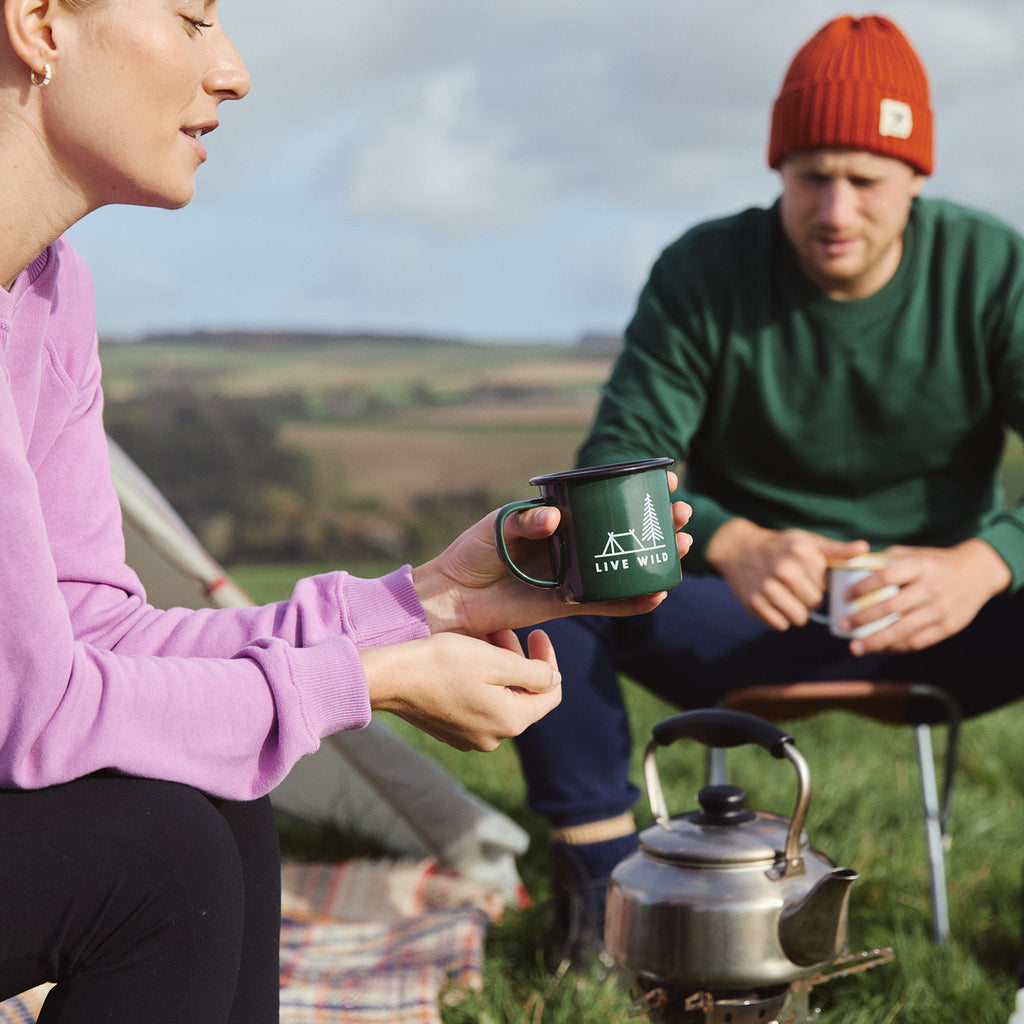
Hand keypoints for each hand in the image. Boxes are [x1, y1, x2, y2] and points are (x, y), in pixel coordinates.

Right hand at [360, 629, 560, 750]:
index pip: (550, 693)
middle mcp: (493, 737)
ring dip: (498, 666)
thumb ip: (534, 674)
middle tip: (501, 630)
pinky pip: (477, 703)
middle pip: (523, 694)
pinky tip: (465, 658)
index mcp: (511, 721)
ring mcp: (470, 736)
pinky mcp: (450, 730)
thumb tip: (554, 681)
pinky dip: (480, 680)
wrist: (390, 679)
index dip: (549, 660)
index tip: (538, 634)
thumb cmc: (442, 664)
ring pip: (499, 696)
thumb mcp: (496, 661)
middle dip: (518, 659)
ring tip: (482, 638)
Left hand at [411, 472, 691, 636]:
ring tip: (683, 547)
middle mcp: (572, 545)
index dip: (636, 491)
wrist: (453, 596)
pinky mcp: (568, 604)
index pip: (604, 500)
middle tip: (683, 515)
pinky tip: (658, 593)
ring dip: (656, 557)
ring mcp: (574, 574)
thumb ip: (526, 520)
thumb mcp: (497, 527)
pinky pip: (607, 603)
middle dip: (658, 523)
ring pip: (624, 566)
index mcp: (559, 518)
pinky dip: (633, 601)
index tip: (666, 482)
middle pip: (624, 532)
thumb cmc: (471, 553)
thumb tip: (556, 518)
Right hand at [706, 518, 869, 629]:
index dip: (818, 584)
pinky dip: (778, 618)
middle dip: (807, 599)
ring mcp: (767, 587)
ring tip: (784, 595)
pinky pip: (780, 625)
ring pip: (798, 618)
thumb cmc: (780, 546)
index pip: (826, 587)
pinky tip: (772, 602)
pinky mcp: (753, 602)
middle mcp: (784, 570)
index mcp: (802, 554)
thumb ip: (836, 550)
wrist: (739, 549)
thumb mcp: (807, 542)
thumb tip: (864, 548)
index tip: (805, 575)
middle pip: (814, 604)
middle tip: (793, 586)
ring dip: (795, 611)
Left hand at [843, 539, 1011, 654]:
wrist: (978, 573)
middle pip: (892, 607)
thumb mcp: (913, 554)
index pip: (887, 577)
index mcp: (920, 566)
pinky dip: (896, 647)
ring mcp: (941, 610)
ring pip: (904, 630)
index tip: (844, 596)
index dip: (863, 587)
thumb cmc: (934, 563)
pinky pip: (918, 641)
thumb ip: (884, 560)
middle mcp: (931, 588)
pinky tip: (880, 648)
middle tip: (843, 626)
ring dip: (877, 641)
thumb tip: (850, 568)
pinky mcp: (948, 627)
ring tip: (856, 647)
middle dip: (863, 619)